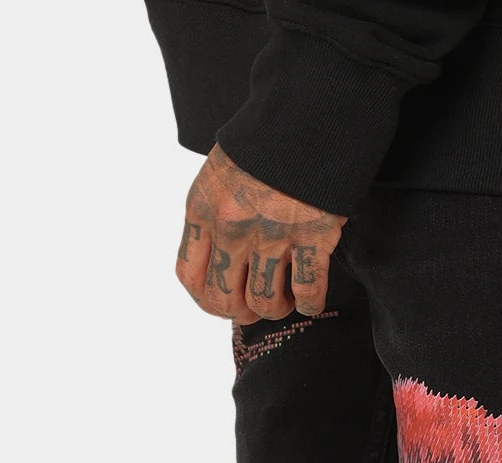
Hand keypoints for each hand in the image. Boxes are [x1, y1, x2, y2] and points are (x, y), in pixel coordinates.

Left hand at [176, 147, 345, 323]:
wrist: (307, 113)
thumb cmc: (265, 143)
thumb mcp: (220, 173)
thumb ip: (214, 215)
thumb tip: (221, 262)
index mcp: (203, 208)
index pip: (190, 276)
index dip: (207, 300)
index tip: (224, 301)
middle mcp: (232, 226)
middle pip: (224, 300)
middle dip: (241, 311)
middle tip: (256, 304)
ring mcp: (271, 234)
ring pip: (264, 303)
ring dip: (276, 308)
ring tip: (285, 298)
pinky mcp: (311, 237)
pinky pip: (307, 291)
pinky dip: (310, 303)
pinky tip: (311, 299)